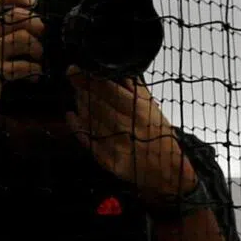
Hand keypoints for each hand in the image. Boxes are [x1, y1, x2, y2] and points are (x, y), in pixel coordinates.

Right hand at [0, 0, 46, 133]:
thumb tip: (26, 9)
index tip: (31, 2)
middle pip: (16, 17)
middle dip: (36, 25)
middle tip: (40, 35)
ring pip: (23, 38)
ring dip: (37, 48)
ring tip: (37, 57)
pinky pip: (23, 65)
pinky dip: (35, 70)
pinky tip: (35, 74)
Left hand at [63, 66, 190, 207]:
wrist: (168, 171)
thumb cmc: (162, 137)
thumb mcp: (155, 110)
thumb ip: (137, 91)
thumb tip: (120, 73)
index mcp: (139, 111)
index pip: (108, 90)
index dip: (88, 78)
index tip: (76, 69)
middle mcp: (125, 126)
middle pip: (95, 103)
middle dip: (81, 88)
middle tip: (74, 77)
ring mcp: (114, 144)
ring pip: (89, 118)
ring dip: (80, 104)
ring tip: (78, 95)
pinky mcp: (107, 159)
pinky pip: (87, 139)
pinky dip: (77, 126)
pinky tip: (72, 116)